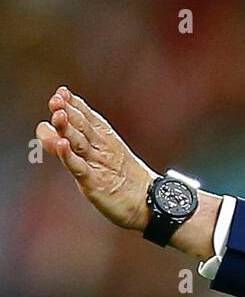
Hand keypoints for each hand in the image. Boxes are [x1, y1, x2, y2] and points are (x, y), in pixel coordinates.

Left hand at [36, 86, 156, 230]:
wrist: (149, 204)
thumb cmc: (121, 182)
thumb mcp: (94, 160)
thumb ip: (67, 144)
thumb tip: (43, 128)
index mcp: (105, 140)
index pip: (87, 117)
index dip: (74, 104)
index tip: (62, 92)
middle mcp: (102, 149)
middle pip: (82, 126)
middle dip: (68, 111)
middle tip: (56, 100)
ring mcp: (99, 165)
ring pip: (80, 143)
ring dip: (67, 127)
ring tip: (58, 113)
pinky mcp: (95, 183)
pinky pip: (80, 167)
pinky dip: (69, 156)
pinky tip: (62, 144)